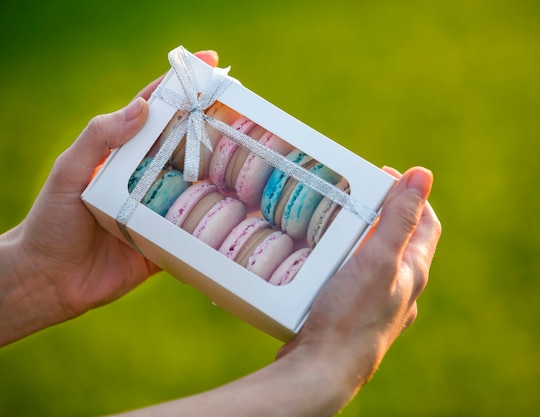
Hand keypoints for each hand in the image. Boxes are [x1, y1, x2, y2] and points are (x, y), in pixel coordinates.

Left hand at [0, 50, 219, 345]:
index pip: (156, 111)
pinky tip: (243, 214)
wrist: (51, 282)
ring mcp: (159, 209)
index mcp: (124, 153)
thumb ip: (99, 138)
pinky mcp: (167, 242)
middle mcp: (146, 177)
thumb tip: (141, 106)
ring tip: (256, 162)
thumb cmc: (52, 221)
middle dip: (215, 128)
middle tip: (248, 117)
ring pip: (199, 185)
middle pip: (187, 145)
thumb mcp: (70, 172)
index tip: (211, 64)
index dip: (182, 86)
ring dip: (224, 174)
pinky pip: (197, 230)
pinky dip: (219, 223)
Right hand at [277, 166, 440, 406]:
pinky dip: (343, 260)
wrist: (323, 369)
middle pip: (399, 240)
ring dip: (360, 236)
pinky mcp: (354, 315)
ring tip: (336, 221)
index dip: (411, 195)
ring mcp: (378, 305)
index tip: (384, 175)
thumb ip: (401, 218)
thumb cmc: (351, 316)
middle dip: (382, 212)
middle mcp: (401, 289)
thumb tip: (424, 175)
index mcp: (413, 272)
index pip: (425, 222)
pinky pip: (354, 278)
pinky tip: (323, 259)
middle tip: (355, 194)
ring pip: (375, 260)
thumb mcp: (379, 258)